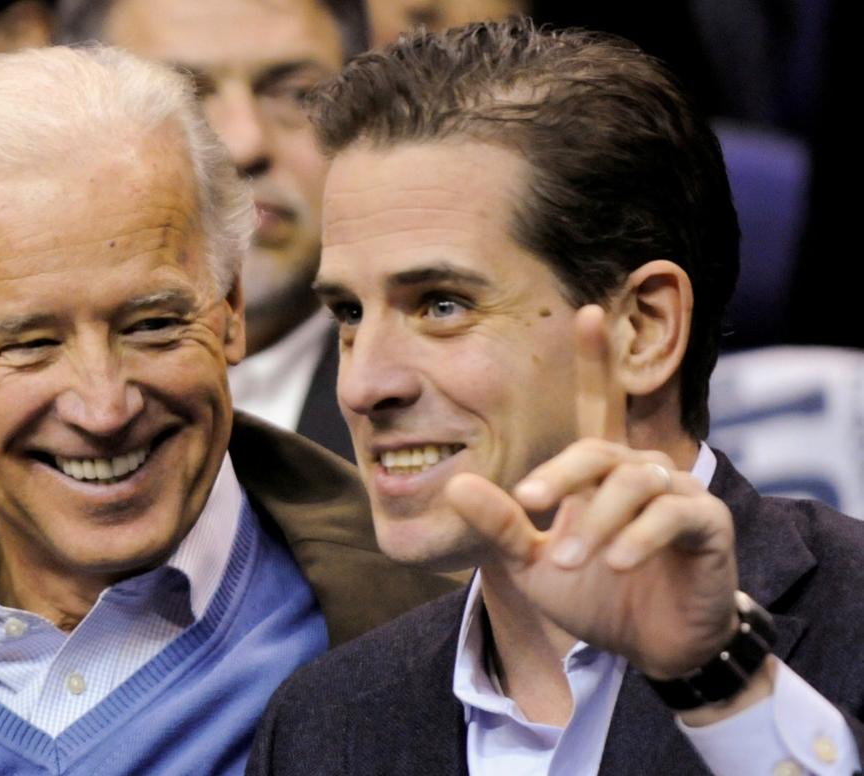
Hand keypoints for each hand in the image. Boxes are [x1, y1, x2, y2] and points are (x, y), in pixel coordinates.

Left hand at [444, 305, 737, 678]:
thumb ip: (500, 524)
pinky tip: (618, 564)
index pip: (600, 406)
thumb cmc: (593, 595)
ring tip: (566, 560)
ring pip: (632, 482)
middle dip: (560, 475)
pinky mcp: (708, 525)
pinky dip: (639, 537)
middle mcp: (642, 470)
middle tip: (528, 504)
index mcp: (602, 471)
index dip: (596, 361)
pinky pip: (673, 515)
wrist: (649, 648)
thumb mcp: (532, 563)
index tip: (588, 311)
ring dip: (594, 521)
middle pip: (598, 449)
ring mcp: (679, 493)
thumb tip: (457, 486)